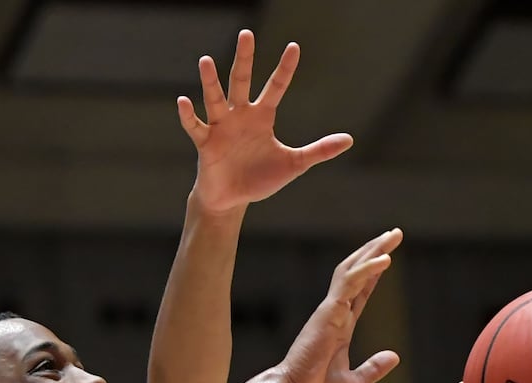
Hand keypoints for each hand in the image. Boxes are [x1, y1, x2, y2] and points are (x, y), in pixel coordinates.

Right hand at [178, 30, 353, 214]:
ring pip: (215, 98)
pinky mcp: (205, 143)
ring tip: (206, 60)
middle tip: (246, 33)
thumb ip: (318, 150)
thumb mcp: (293, 165)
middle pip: (241, 81)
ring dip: (210, 81)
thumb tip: (349, 140)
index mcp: (261, 117)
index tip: (294, 47)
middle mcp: (240, 115)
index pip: (275, 87)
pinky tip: (183, 100)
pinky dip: (187, 115)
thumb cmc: (260, 179)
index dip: (285, 69)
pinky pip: (195, 126)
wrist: (232, 200)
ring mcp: (221, 127)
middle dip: (245, 59)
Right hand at [276, 228, 403, 382]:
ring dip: (372, 251)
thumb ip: (374, 368)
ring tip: (392, 235)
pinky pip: (350, 283)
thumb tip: (394, 357)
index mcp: (340, 327)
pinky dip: (368, 269)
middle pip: (357, 273)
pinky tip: (386, 259)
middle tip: (394, 233)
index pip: (360, 293)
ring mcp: (330, 311)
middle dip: (375, 251)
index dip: (373, 274)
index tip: (387, 257)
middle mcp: (335, 314)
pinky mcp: (328, 312)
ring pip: (352, 270)